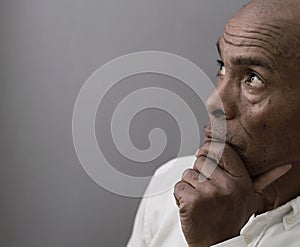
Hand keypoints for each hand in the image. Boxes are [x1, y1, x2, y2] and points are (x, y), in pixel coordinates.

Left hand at [173, 142, 291, 246]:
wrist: (217, 244)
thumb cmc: (229, 218)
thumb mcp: (249, 198)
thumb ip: (263, 180)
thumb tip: (284, 167)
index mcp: (241, 182)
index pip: (223, 151)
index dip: (210, 150)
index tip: (203, 155)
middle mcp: (227, 186)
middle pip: (200, 161)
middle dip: (198, 174)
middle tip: (206, 192)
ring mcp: (209, 193)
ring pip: (188, 174)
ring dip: (189, 187)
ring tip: (200, 201)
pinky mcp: (192, 201)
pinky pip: (178, 186)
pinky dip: (180, 196)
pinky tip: (191, 207)